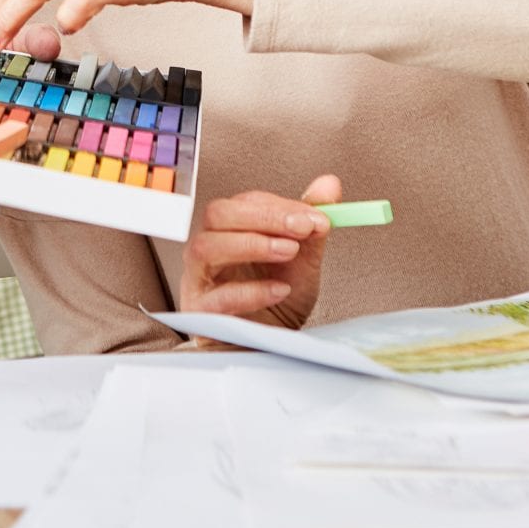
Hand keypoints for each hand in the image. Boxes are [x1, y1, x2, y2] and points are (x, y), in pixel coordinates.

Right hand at [180, 175, 340, 328]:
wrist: (273, 344)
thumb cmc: (278, 299)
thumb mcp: (303, 258)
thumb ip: (312, 221)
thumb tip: (329, 184)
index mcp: (231, 229)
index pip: (245, 202)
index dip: (280, 206)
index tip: (314, 216)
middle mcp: (210, 249)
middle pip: (217, 215)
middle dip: (263, 218)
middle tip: (300, 229)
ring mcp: (199, 279)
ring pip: (206, 248)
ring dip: (251, 245)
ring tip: (289, 252)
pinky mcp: (201, 312)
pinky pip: (217, 296)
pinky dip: (252, 290)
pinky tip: (279, 290)